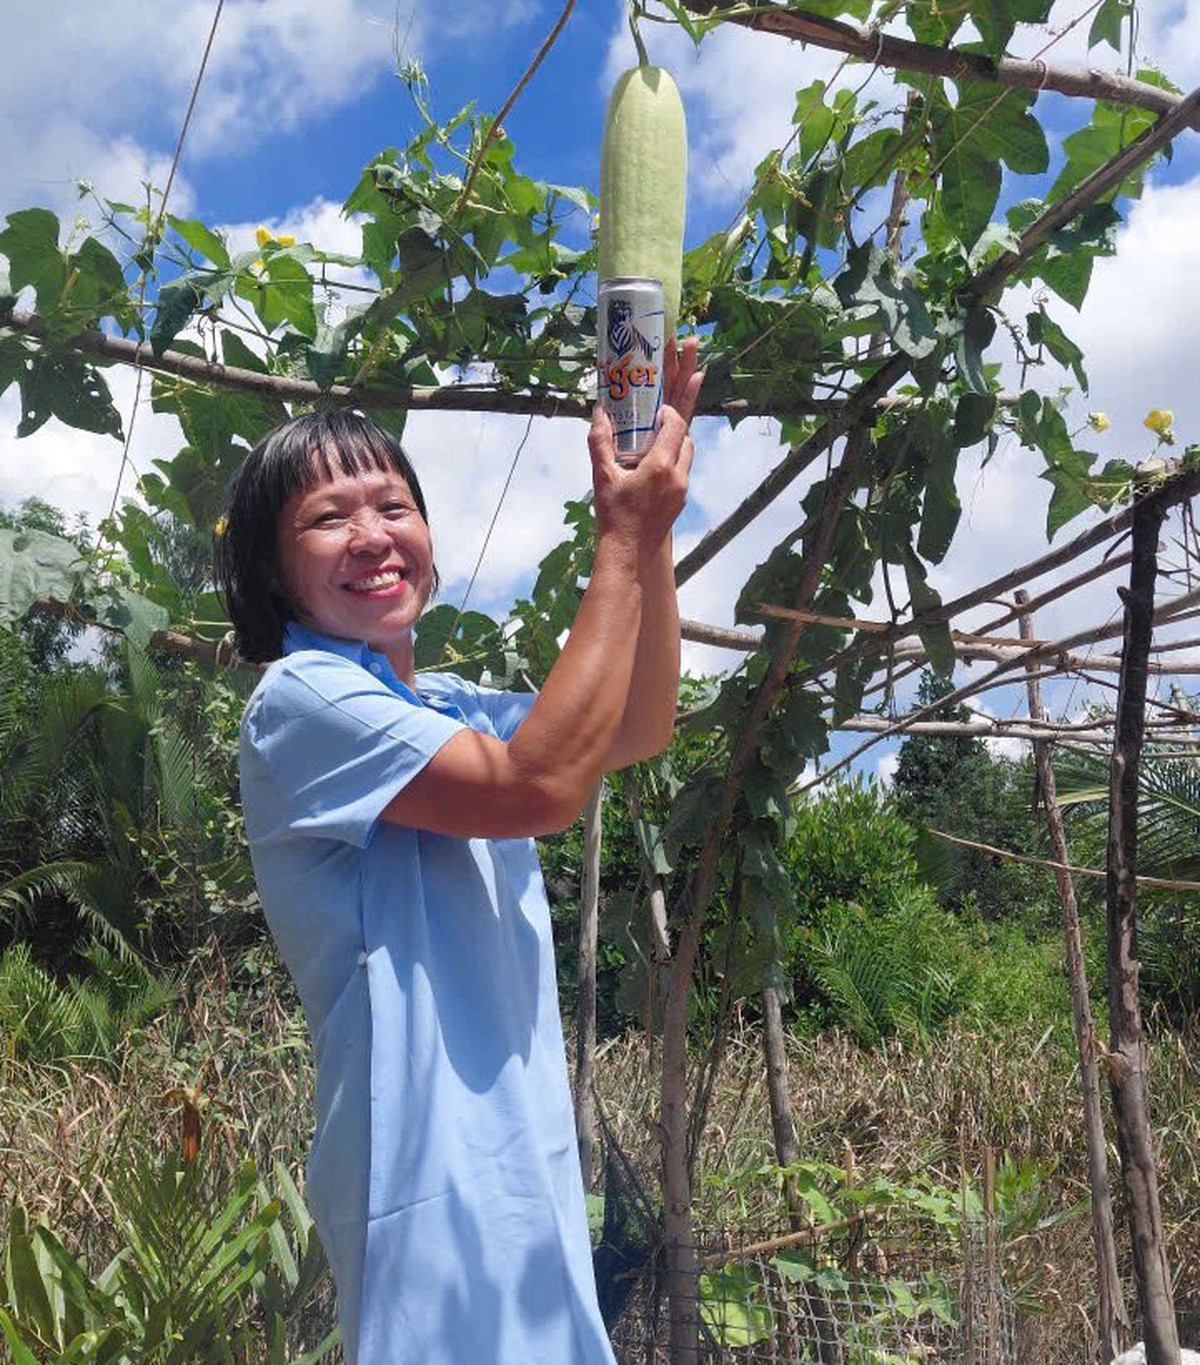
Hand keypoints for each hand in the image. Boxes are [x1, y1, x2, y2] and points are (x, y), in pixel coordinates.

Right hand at [588, 336, 704, 559]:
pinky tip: (659, 451)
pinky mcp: (680, 498)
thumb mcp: (602, 477)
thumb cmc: (614, 517)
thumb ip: (600, 442)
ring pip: (687, 449)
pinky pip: (682, 466)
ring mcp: (682, 487)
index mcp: (660, 466)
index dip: (668, 407)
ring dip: (677, 434)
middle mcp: (677, 474)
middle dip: (688, 398)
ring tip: (665, 418)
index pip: (674, 424)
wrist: (630, 555)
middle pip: (688, 430)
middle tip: (698, 366)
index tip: (656, 402)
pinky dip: (674, 452)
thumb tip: (599, 411)